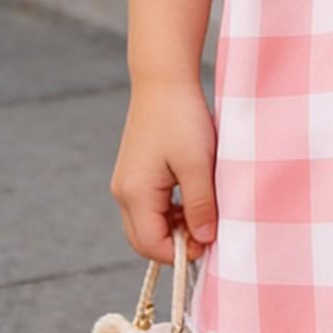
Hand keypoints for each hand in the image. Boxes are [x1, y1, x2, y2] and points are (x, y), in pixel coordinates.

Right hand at [110, 78, 218, 264]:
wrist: (163, 79)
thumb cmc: (181, 118)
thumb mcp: (198, 164)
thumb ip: (200, 206)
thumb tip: (204, 241)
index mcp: (135, 194)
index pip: (151, 245)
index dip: (180, 253)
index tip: (209, 241)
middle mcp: (123, 193)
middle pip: (144, 240)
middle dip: (175, 244)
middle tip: (206, 229)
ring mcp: (126, 183)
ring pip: (146, 224)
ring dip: (173, 227)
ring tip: (202, 210)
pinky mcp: (134, 173)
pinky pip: (148, 207)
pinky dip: (168, 212)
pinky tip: (191, 196)